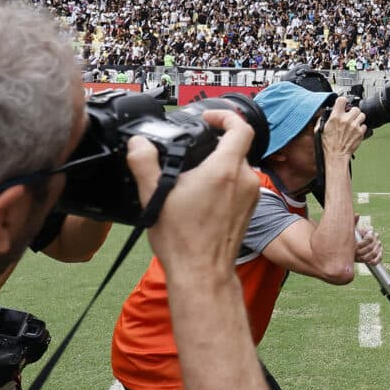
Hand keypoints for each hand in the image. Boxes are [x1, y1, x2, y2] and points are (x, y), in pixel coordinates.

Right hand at [133, 110, 261, 281]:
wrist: (202, 273)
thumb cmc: (182, 240)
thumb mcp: (154, 196)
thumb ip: (144, 163)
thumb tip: (138, 144)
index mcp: (225, 170)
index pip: (240, 127)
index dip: (225, 116)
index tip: (208, 118)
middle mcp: (244, 180)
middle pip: (236, 148)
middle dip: (214, 144)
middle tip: (191, 150)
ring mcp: (250, 196)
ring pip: (237, 168)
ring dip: (217, 166)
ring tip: (191, 178)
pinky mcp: (249, 210)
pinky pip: (239, 186)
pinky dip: (223, 183)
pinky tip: (201, 197)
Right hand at [320, 97, 367, 160]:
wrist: (336, 155)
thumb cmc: (328, 145)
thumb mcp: (320, 129)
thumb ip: (324, 118)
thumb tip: (326, 113)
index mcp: (335, 117)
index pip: (342, 100)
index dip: (343, 101)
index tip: (343, 104)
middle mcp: (346, 120)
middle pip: (355, 108)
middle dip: (352, 112)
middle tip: (349, 116)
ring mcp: (354, 126)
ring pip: (362, 115)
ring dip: (358, 118)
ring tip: (353, 123)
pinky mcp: (360, 133)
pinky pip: (364, 125)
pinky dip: (361, 127)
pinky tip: (355, 131)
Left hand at [354, 220, 383, 268]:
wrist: (352, 244)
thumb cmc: (351, 236)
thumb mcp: (350, 229)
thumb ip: (353, 222)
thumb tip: (357, 214)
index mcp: (369, 231)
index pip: (370, 237)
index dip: (362, 243)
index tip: (355, 246)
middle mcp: (375, 237)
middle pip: (372, 246)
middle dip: (363, 251)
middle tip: (356, 254)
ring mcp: (378, 245)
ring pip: (375, 252)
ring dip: (367, 256)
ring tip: (360, 258)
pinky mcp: (379, 253)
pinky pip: (379, 257)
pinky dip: (375, 260)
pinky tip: (369, 263)